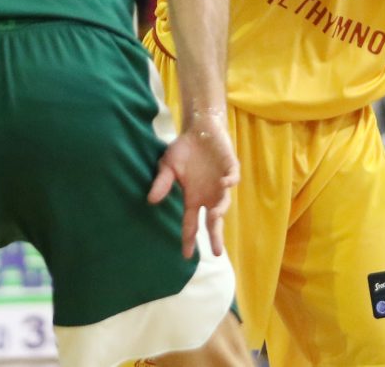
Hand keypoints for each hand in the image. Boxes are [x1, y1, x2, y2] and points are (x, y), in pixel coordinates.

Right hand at [148, 112, 239, 258]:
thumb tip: (151, 200)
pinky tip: (225, 182)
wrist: (199, 129)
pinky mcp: (230, 168)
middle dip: (215, 236)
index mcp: (193, 198)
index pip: (191, 223)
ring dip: (220, 209)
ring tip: (215, 215)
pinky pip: (232, 177)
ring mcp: (220, 183)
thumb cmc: (183, 151)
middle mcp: (208, 196)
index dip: (188, 239)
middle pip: (213, 221)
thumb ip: (162, 182)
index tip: (186, 255)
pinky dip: (229, 181)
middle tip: (216, 253)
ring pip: (223, 202)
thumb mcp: (167, 166)